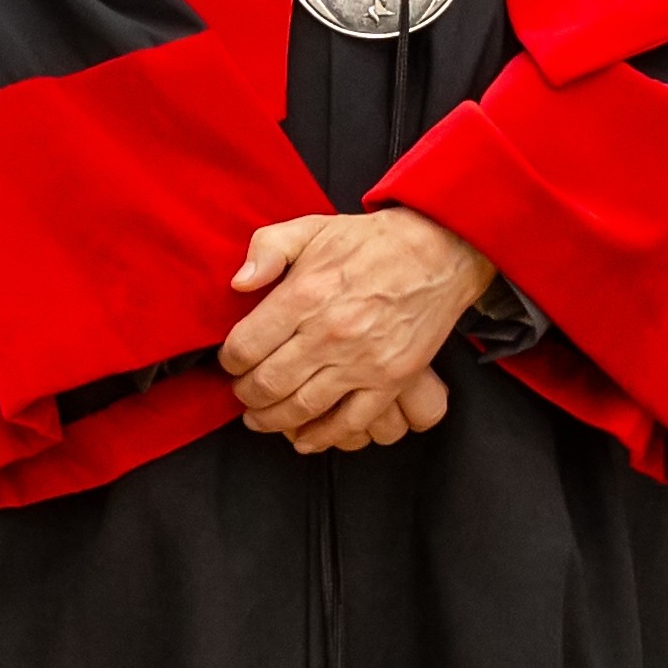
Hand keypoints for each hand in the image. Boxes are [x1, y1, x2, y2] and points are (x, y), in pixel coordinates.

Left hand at [220, 206, 493, 454]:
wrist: (438, 251)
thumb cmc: (371, 243)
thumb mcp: (310, 228)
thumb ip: (266, 249)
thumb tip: (238, 283)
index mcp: (304, 296)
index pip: (245, 346)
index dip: (229, 361)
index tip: (231, 362)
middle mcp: (329, 334)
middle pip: (268, 383)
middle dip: (246, 395)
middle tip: (242, 393)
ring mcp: (361, 362)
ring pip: (301, 408)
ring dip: (272, 420)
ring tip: (260, 417)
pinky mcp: (391, 380)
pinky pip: (349, 422)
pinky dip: (321, 437)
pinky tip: (304, 438)